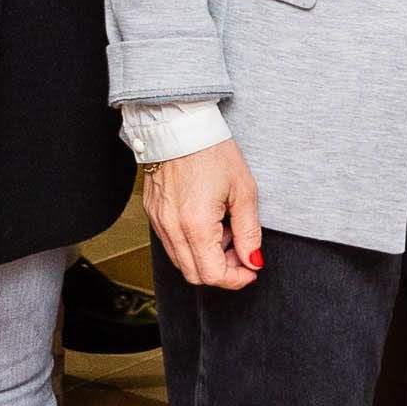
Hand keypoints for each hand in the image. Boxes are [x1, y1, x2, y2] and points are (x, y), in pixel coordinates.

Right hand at [142, 140, 264, 290]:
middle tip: (239, 249)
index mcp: (196, 224)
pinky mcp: (153, 214)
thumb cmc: (211, 150)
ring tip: (223, 230)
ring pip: (181, 262)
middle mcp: (172, 228)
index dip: (236, 279)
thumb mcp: (243, 190)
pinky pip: (171, 244)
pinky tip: (205, 222)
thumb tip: (253, 261)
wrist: (179, 126)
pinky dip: (191, 244)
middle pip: (195, 275)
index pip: (214, 275)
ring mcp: (159, 222)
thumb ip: (249, 232)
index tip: (251, 269)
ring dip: (205, 258)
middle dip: (222, 270)